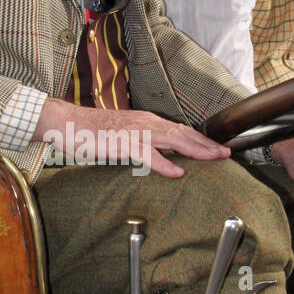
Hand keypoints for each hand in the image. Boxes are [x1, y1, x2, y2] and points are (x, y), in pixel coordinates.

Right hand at [34, 98, 229, 178]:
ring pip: (171, 139)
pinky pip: (146, 154)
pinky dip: (163, 163)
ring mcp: (134, 131)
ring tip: (212, 158)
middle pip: (182, 133)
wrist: (67, 123)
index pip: (180, 130)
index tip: (219, 149)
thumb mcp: (125, 137)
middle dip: (206, 144)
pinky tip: (177, 171)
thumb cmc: (93, 132)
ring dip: (194, 149)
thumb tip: (166, 156)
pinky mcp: (121, 142)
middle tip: (226, 153)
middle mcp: (145, 122)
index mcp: (146, 121)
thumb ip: (145, 144)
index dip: (201, 139)